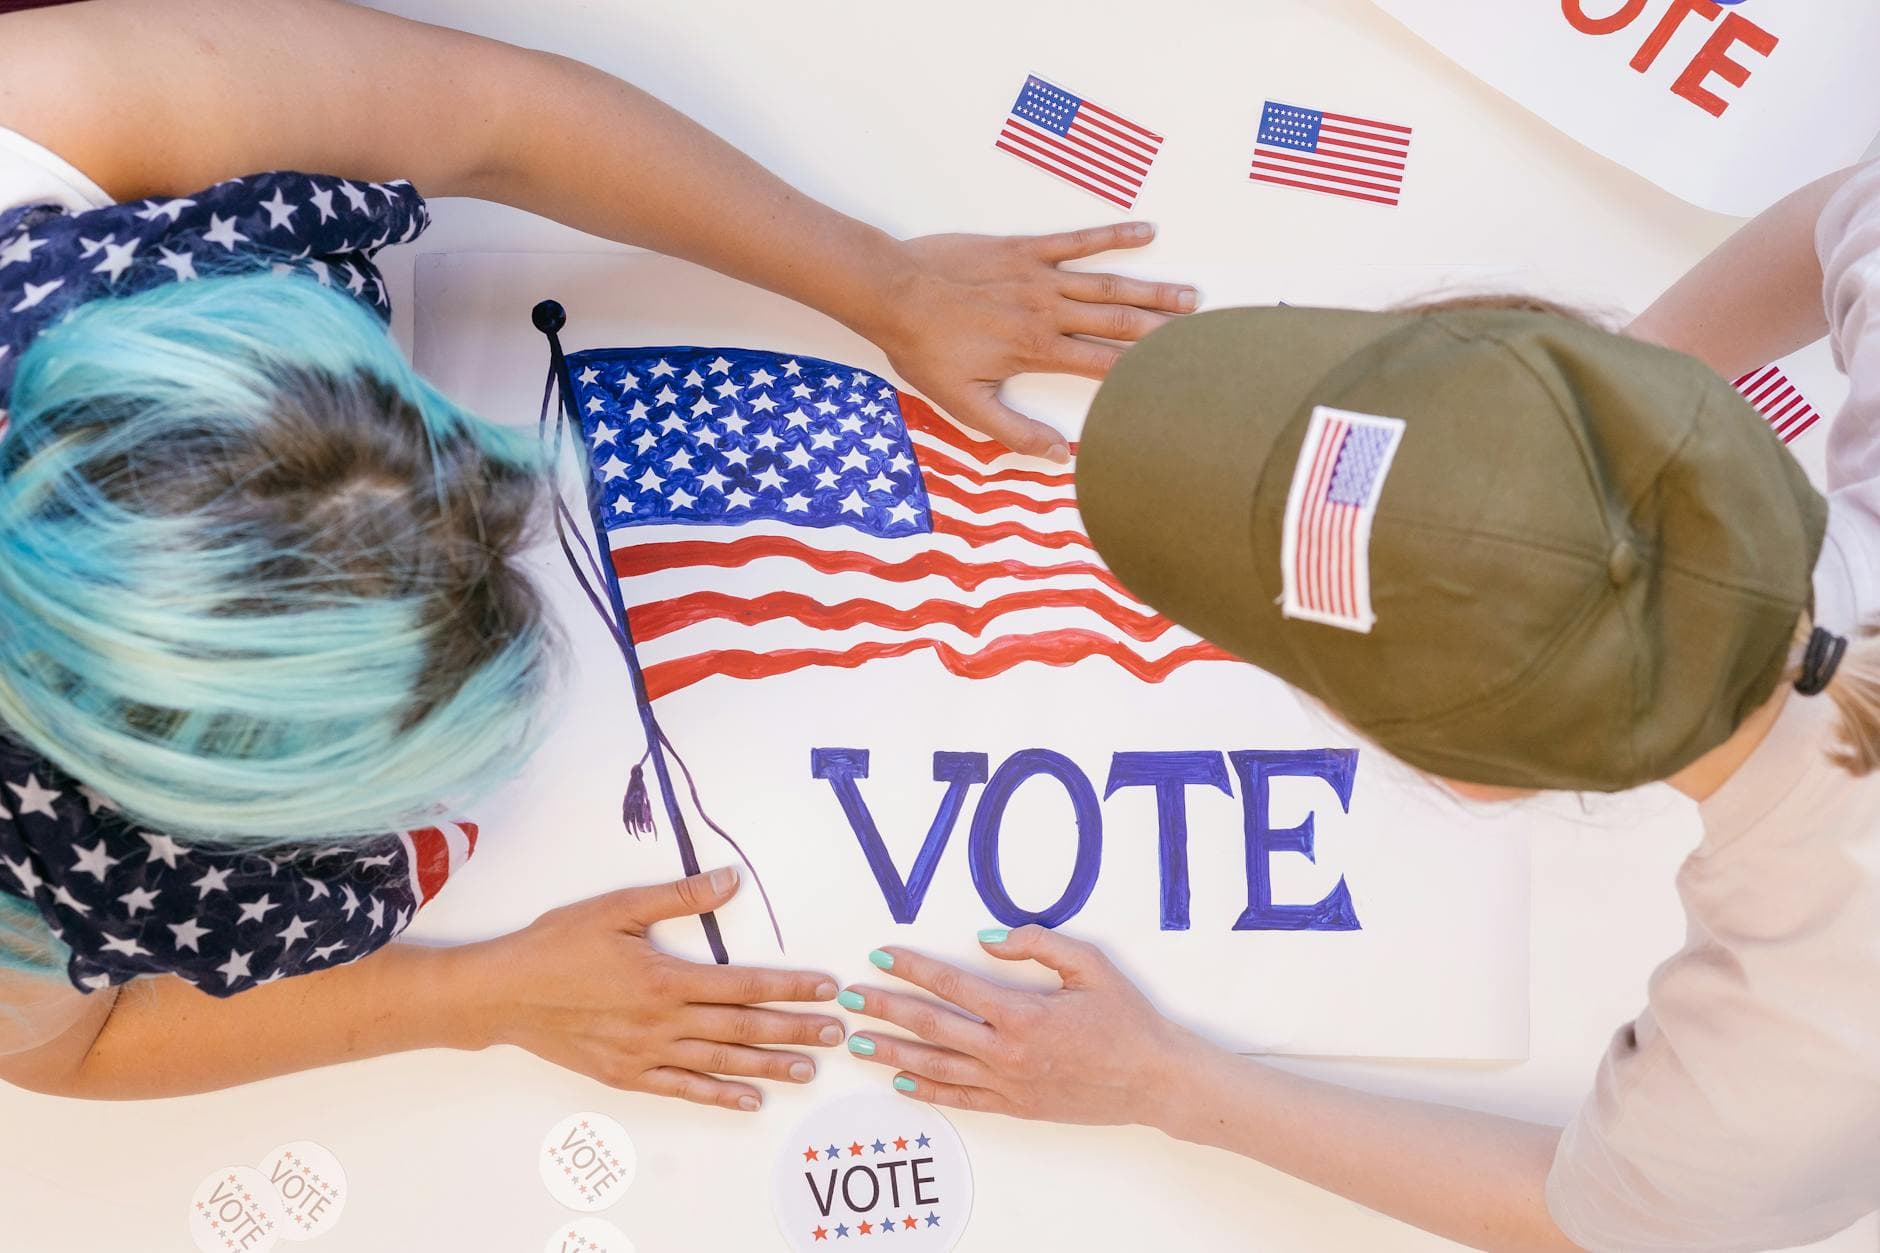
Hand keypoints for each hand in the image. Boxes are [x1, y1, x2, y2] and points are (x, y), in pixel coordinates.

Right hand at [457, 867, 842, 1110]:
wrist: (502, 994)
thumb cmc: (557, 944)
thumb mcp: (616, 907)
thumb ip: (679, 897)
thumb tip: (730, 880)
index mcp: (664, 978)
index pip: (743, 984)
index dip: (789, 987)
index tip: (825, 989)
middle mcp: (662, 1021)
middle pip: (742, 1028)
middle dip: (794, 1029)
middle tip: (837, 1033)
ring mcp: (645, 1054)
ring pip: (720, 1063)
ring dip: (769, 1065)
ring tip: (809, 1068)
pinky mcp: (626, 1075)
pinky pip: (682, 1089)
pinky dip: (719, 1096)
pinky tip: (749, 1100)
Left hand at [838, 926, 1203, 1123]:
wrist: (1154, 1079)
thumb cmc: (1125, 1018)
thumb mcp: (1090, 965)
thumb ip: (1037, 943)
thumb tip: (987, 937)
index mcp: (1023, 1013)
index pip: (952, 985)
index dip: (912, 968)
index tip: (881, 956)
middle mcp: (1007, 1052)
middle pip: (931, 1027)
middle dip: (884, 1009)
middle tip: (849, 999)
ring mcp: (1008, 1084)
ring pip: (936, 1068)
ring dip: (892, 1054)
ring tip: (858, 1042)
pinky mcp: (1015, 1107)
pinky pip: (961, 1099)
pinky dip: (927, 1092)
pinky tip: (900, 1084)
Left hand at [866, 223, 1198, 460]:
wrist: (892, 293)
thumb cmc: (924, 349)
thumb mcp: (964, 404)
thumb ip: (1014, 430)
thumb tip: (1058, 455)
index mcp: (1038, 350)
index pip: (1104, 365)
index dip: (1144, 372)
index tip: (1178, 379)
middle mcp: (1048, 312)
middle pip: (1118, 322)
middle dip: (1162, 331)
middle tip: (1202, 335)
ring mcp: (1039, 276)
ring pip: (1108, 284)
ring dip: (1151, 290)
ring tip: (1189, 297)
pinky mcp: (1024, 248)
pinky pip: (1077, 240)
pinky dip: (1113, 235)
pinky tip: (1146, 232)